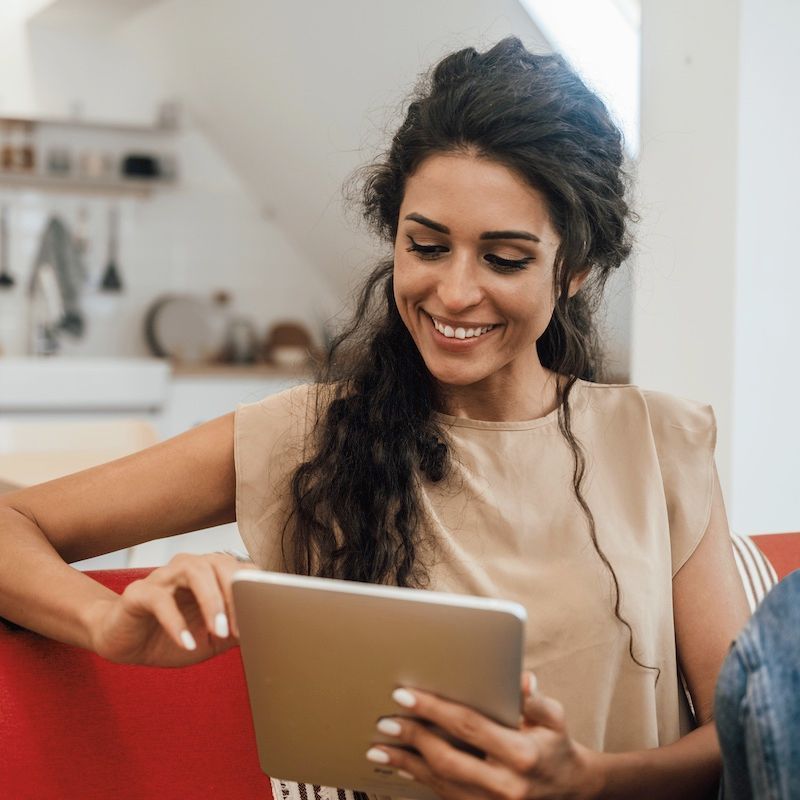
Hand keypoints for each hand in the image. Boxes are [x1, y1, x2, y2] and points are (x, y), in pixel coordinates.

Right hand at [88, 552, 257, 666]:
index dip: (254, 590)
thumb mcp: (210, 640)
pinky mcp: (138, 593)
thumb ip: (235, 631)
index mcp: (210, 574)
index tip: (262, 619)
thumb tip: (265, 631)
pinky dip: (176, 622)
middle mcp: (189, 568)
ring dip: (211, 601)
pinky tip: (186, 642)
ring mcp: (163, 577)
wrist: (123, 641)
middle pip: (220, 563)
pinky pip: (159, 599)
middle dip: (234, 594)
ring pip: (194, 571)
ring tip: (218, 631)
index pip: (240, 569)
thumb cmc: (169, 636)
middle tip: (238, 629)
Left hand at [366, 672, 604, 799]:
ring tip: (378, 747)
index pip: (469, 726)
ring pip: (440, 782)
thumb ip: (535, 700)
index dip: (435, 709)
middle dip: (413, 736)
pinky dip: (419, 778)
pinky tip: (400, 766)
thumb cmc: (556, 746)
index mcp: (522, 755)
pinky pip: (444, 795)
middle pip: (447, 758)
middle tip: (386, 720)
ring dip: (406, 763)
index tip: (406, 695)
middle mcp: (505, 786)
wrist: (570, 790)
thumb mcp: (554, 719)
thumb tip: (521, 679)